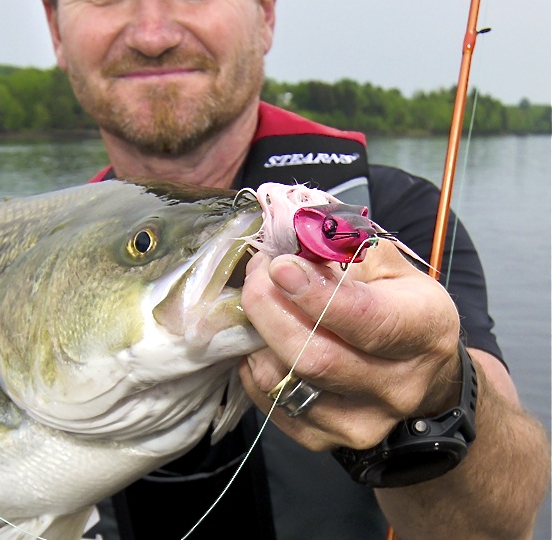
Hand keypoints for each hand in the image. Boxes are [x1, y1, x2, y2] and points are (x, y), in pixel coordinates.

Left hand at [238, 242, 462, 451]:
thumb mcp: (385, 264)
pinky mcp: (325, 440)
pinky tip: (262, 339)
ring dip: (255, 334)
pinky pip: (269, 402)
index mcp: (423, 329)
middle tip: (256, 273)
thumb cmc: (398, 305)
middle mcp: (398, 385)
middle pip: (313, 357)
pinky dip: (253, 365)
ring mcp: (362, 421)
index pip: (366, 320)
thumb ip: (339, 247)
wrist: (421, 375)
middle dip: (268, 308)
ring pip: (283, 382)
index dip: (316, 294)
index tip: (279, 265)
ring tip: (258, 302)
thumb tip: (287, 236)